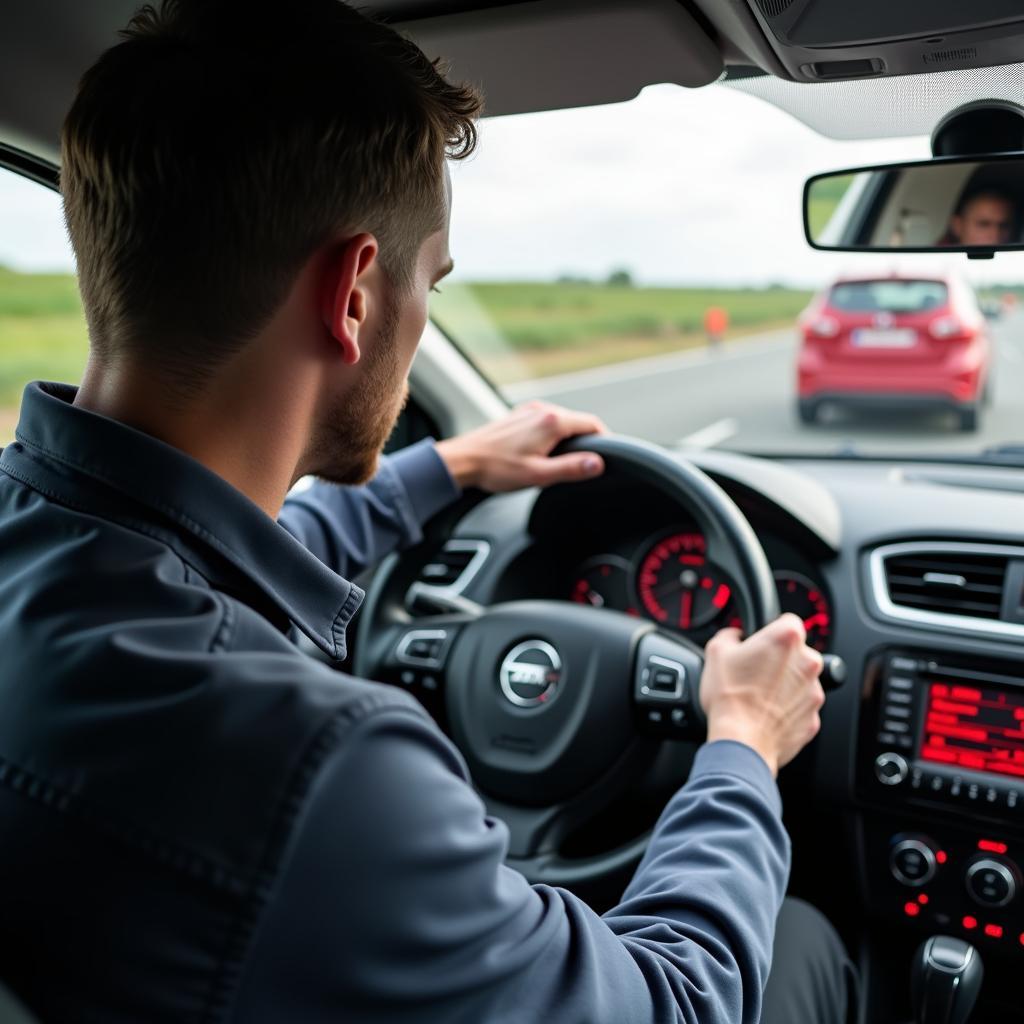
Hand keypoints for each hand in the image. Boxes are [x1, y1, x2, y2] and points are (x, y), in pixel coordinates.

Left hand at [435, 401, 607, 491]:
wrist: (463, 461)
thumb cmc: (496, 469)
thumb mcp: (539, 475)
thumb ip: (571, 468)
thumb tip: (598, 463)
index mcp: (552, 422)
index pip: (593, 424)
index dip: (606, 440)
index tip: (608, 456)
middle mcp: (542, 410)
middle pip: (578, 422)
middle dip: (586, 442)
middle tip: (585, 465)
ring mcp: (529, 411)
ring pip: (562, 422)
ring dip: (568, 439)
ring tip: (562, 462)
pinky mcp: (519, 417)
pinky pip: (545, 422)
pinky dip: (552, 436)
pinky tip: (542, 454)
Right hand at [699, 613, 824, 776]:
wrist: (741, 741)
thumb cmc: (730, 697)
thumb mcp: (716, 651)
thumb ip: (730, 635)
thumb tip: (735, 636)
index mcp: (787, 639)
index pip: (788, 620)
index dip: (770, 630)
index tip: (760, 641)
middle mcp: (807, 663)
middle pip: (797, 652)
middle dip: (779, 659)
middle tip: (755, 671)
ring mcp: (814, 692)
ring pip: (800, 681)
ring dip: (784, 684)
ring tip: (758, 695)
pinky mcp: (813, 718)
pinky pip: (800, 707)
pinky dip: (787, 709)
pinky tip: (765, 713)